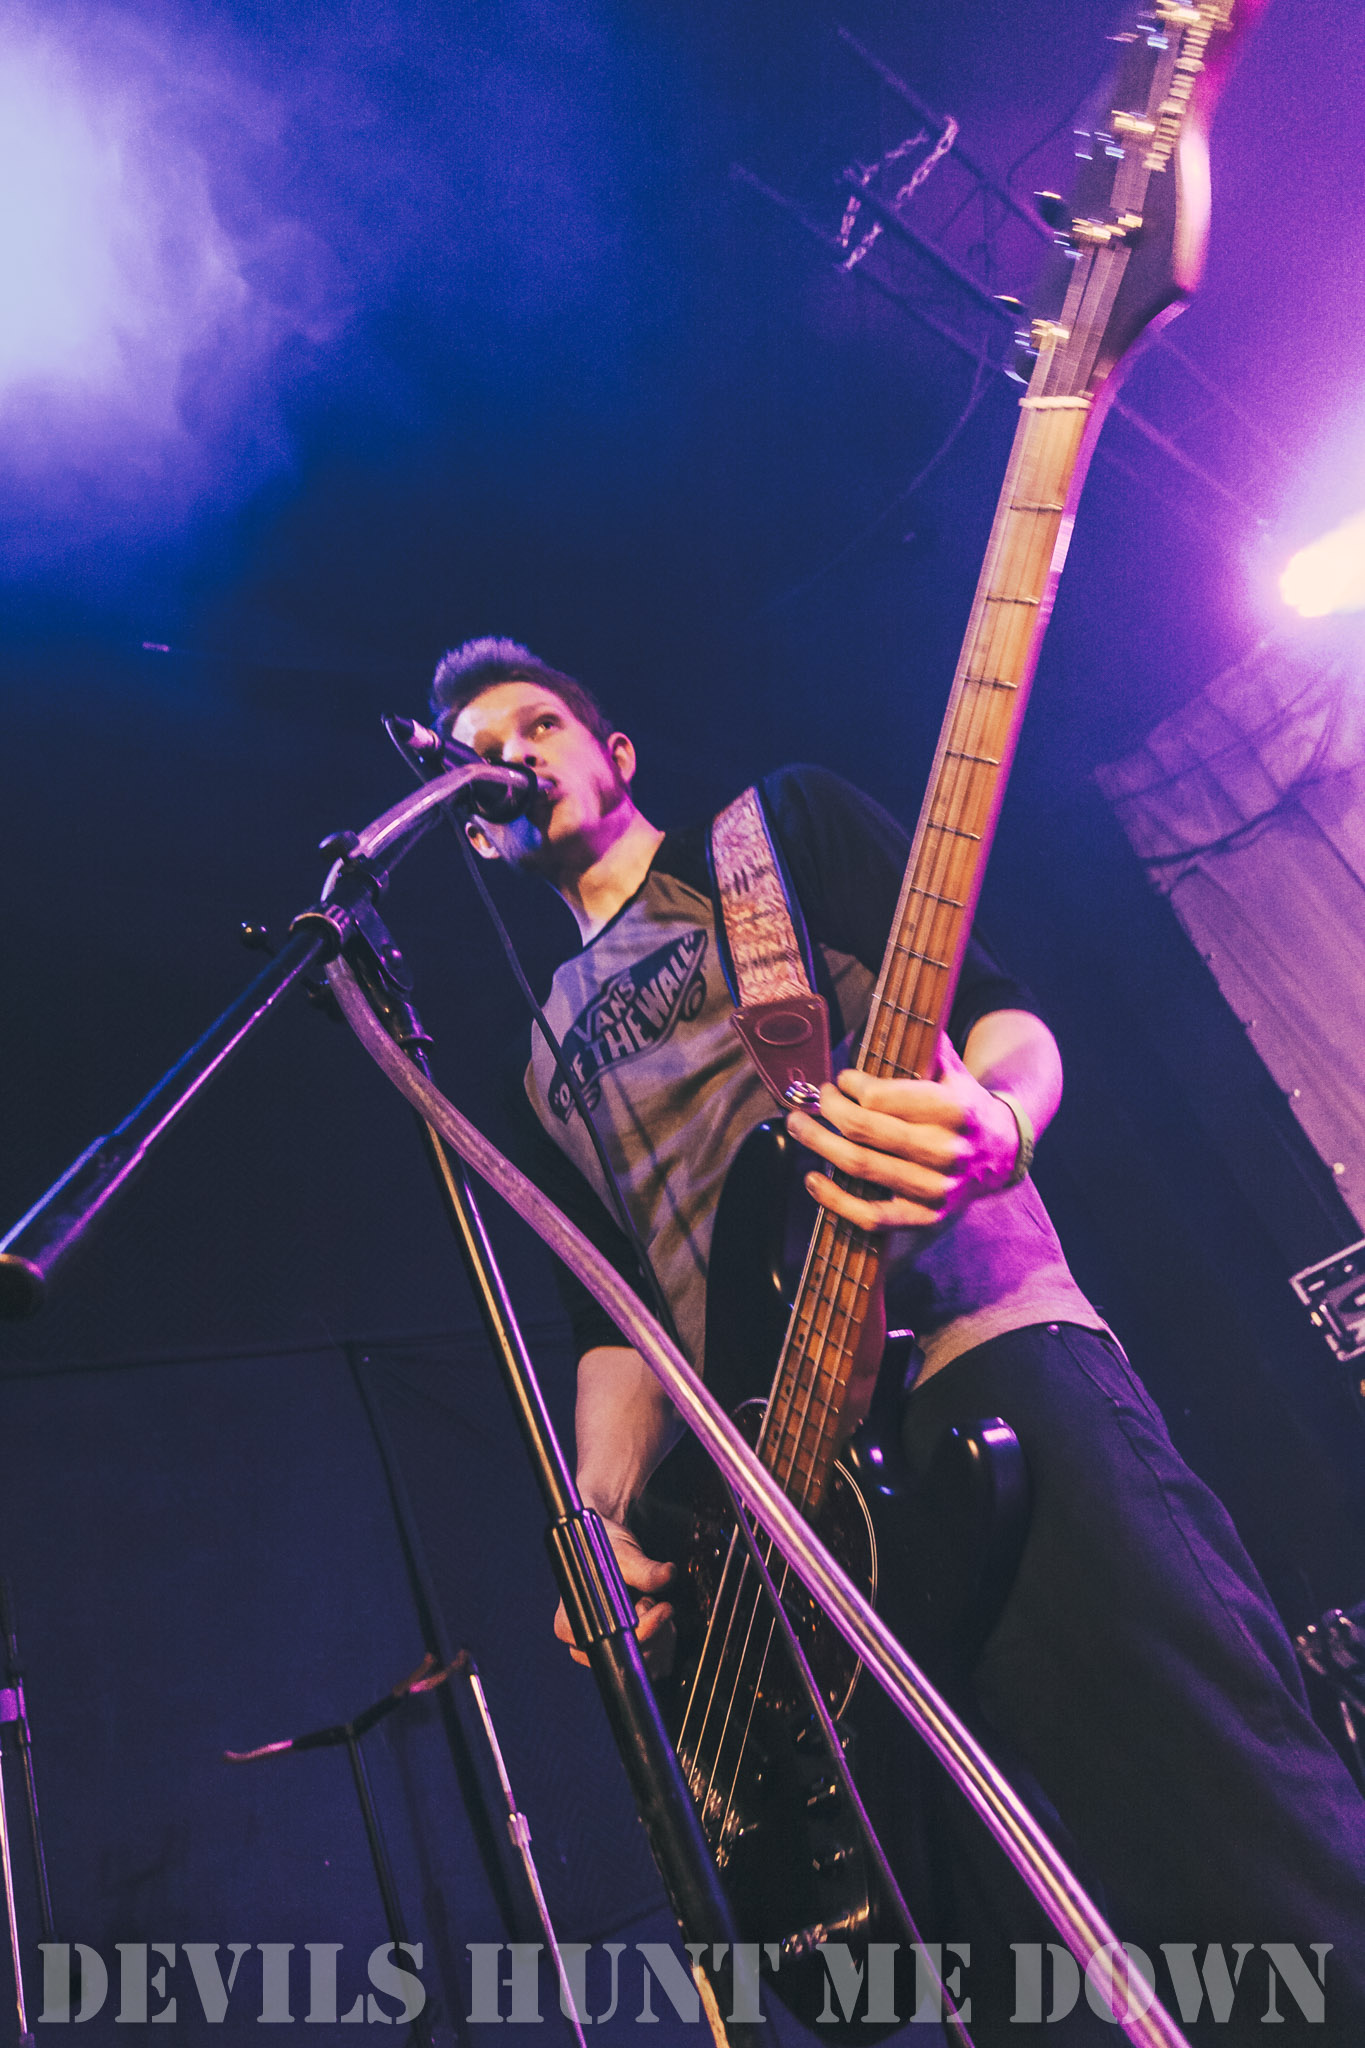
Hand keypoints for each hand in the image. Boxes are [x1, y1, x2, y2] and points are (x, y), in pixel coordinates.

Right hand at [553, 1517, 677, 1676]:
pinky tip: (662, 1622)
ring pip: (644, 1664)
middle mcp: (585, 1643)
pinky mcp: (626, 1652)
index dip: (642, 1629)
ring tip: (659, 1609)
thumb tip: (666, 1574)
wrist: (609, 1549)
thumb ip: (644, 1569)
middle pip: (629, 1659)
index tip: (661, 1608)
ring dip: (663, 1638)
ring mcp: (607, 1650)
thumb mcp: (623, 1555)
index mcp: (571, 1623)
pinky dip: (665, 1644)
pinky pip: (653, 1663)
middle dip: (655, 1633)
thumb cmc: (605, 1550)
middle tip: (660, 1604)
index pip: (610, 1643)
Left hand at [785, 1034, 1021, 1232]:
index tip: (842, 1080)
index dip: (851, 1087)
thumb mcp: (955, 1071)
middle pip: (865, 1130)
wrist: (1004, 1155)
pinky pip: (871, 1216)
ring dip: (820, 1145)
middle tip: (813, 1099)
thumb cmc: (966, 1105)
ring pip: (862, 1167)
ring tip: (797, 1126)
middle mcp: (946, 1150)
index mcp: (954, 1109)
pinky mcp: (925, 1217)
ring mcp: (935, 1189)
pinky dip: (835, 1200)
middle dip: (828, 1110)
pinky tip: (812, 1178)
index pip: (881, 1097)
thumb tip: (900, 1006)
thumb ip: (928, 1044)